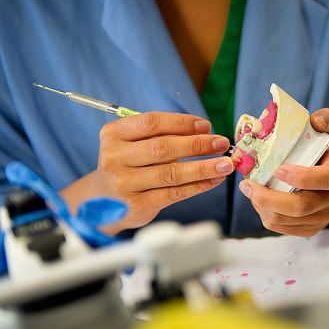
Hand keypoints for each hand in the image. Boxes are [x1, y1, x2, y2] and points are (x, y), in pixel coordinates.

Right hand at [61, 112, 232, 233]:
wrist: (103, 200)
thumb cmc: (128, 165)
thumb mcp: (133, 143)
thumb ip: (161, 135)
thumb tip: (205, 133)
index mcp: (114, 134)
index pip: (152, 123)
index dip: (182, 123)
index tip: (207, 126)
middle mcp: (115, 158)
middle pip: (163, 148)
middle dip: (198, 145)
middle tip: (221, 143)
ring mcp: (125, 183)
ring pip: (171, 173)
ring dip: (203, 167)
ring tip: (225, 164)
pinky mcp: (137, 205)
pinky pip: (174, 193)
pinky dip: (197, 186)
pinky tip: (213, 180)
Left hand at [238, 108, 328, 236]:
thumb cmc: (327, 147)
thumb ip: (325, 118)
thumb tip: (315, 121)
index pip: (326, 179)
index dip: (301, 177)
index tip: (277, 169)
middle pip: (302, 207)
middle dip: (269, 198)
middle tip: (247, 185)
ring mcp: (325, 215)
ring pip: (289, 220)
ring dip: (263, 207)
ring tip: (249, 190)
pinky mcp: (312, 227)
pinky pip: (285, 229)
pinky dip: (267, 217)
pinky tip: (258, 202)